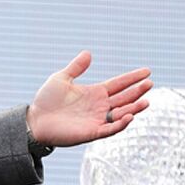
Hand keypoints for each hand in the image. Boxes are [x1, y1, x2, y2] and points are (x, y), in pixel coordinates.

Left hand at [26, 51, 151, 147]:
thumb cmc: (46, 101)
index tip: (147, 71)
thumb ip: (76, 67)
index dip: (132, 78)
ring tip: (146, 101)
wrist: (34, 120)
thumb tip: (88, 53)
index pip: (119, 84)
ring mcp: (97, 119)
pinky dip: (121, 124)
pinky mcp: (92, 132)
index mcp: (95, 93)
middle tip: (149, 84)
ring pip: (122, 114)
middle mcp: (100, 106)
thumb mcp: (61, 79)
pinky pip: (110, 129)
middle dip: (138, 91)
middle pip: (124, 98)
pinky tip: (129, 116)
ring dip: (134, 108)